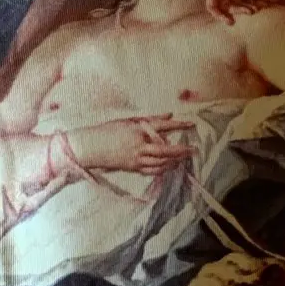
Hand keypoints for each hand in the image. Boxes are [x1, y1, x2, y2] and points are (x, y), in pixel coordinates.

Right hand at [69, 116, 196, 177]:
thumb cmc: (108, 130)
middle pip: (166, 150)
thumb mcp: (129, 120)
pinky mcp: (133, 168)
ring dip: (174, 161)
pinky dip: (163, 168)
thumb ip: (150, 118)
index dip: (178, 125)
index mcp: (138, 130)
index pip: (163, 127)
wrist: (91, 147)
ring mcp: (136, 159)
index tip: (191, 124)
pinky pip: (152, 170)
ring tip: (184, 158)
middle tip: (193, 150)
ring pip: (161, 162)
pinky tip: (169, 166)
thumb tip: (169, 114)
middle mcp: (139, 145)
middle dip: (181, 150)